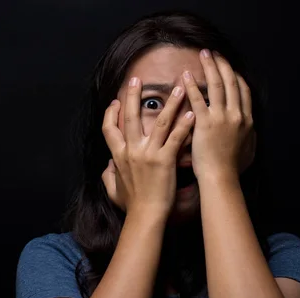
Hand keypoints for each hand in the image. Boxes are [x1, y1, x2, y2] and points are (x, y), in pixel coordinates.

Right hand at [101, 77, 194, 216]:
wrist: (145, 215)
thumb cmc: (131, 205)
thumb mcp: (113, 190)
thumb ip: (108, 176)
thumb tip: (106, 166)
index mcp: (118, 156)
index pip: (109, 129)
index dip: (110, 113)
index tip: (115, 102)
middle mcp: (131, 151)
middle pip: (129, 117)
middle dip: (132, 96)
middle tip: (137, 80)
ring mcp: (148, 154)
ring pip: (159, 122)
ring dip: (170, 103)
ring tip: (179, 87)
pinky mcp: (165, 160)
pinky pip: (176, 137)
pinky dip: (185, 124)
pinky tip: (193, 112)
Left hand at [183, 49, 255, 180]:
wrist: (221, 177)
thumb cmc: (232, 169)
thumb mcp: (248, 150)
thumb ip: (250, 137)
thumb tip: (251, 131)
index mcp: (247, 120)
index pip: (243, 90)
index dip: (236, 76)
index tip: (229, 67)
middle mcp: (236, 115)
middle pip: (231, 82)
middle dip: (223, 65)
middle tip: (214, 53)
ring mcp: (221, 117)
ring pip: (217, 85)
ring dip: (210, 67)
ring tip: (204, 54)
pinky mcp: (205, 123)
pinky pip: (198, 98)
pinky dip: (192, 85)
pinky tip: (187, 74)